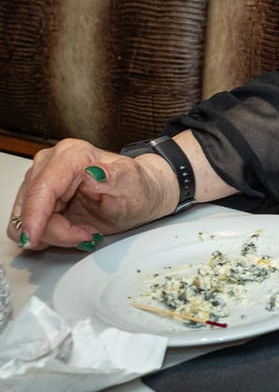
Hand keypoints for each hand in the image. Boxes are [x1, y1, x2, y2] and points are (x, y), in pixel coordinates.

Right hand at [10, 138, 176, 250]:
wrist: (143, 193)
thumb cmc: (139, 188)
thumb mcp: (134, 185)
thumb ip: (115, 177)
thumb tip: (94, 173)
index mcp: (72, 155)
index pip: (41, 188)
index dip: (34, 216)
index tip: (34, 237)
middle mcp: (51, 164)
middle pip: (29, 207)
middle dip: (54, 229)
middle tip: (85, 234)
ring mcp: (41, 181)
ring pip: (23, 219)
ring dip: (51, 234)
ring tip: (82, 231)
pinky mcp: (38, 199)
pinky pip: (27, 225)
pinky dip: (48, 235)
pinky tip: (72, 230)